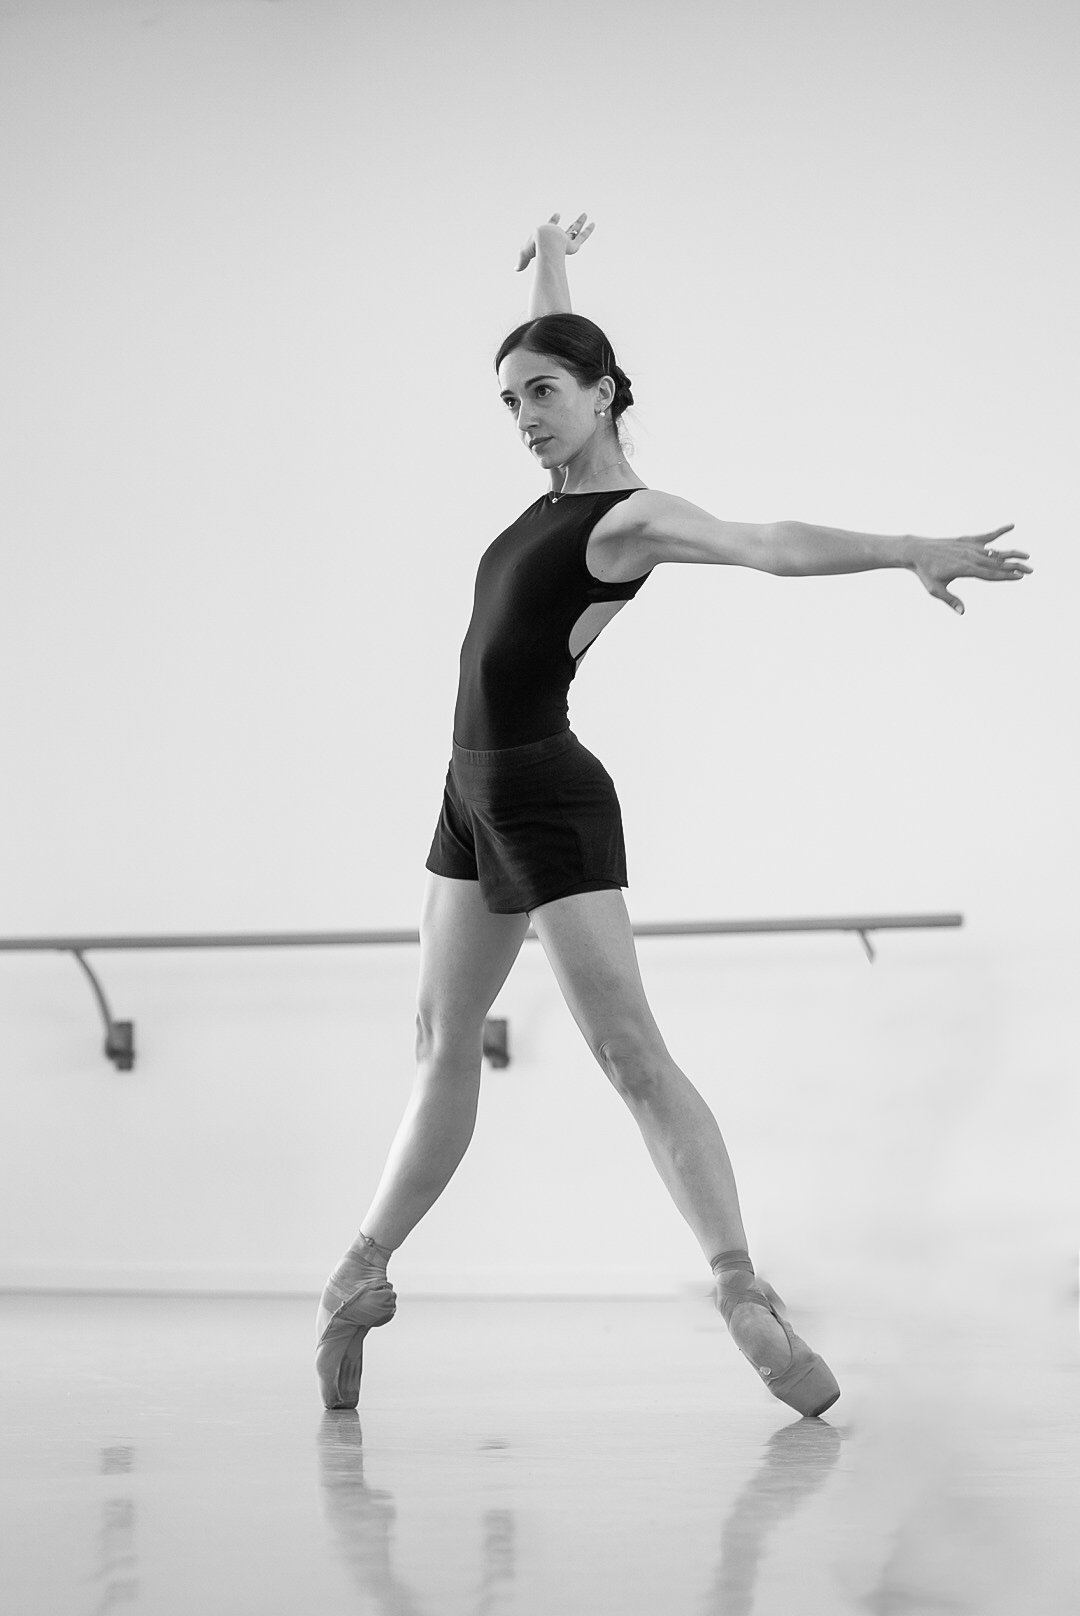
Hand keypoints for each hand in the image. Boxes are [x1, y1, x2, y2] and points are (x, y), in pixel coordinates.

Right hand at [516, 211, 594, 271]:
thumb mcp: (524, 254)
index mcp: (546, 233)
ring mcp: (565, 238)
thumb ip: (522, 262)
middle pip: (566, 229)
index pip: (550, 225)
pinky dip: (588, 231)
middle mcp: (556, 234)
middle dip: (571, 224)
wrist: (544, 241)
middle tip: (576, 219)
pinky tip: (594, 224)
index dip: (553, 220)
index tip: (557, 214)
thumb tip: (516, 269)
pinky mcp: (572, 245)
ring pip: (574, 229)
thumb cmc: (533, 247)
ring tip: (585, 214)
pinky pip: (582, 237)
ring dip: (579, 222)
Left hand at [911, 525, 1031, 614]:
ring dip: (1011, 553)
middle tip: (1031, 570)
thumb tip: (963, 612)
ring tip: (1026, 556)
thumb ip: (951, 600)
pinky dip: (999, 531)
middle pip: (997, 563)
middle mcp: (970, 556)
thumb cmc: (926, 573)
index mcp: (965, 569)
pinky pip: (986, 536)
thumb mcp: (936, 589)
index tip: (1020, 577)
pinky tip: (1011, 526)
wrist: (917, 551)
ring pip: (995, 551)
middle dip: (1015, 567)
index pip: (990, 574)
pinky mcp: (966, 540)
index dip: (1006, 576)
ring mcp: (969, 547)